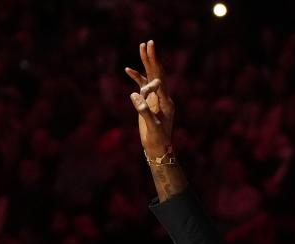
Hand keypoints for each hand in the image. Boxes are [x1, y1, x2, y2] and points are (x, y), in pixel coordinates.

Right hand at [124, 40, 174, 157]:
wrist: (159, 148)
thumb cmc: (158, 140)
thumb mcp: (152, 127)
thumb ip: (144, 112)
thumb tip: (134, 96)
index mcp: (166, 103)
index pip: (160, 82)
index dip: (154, 69)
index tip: (150, 56)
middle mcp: (163, 98)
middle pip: (157, 74)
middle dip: (152, 58)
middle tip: (149, 43)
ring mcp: (156, 98)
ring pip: (150, 76)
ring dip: (146, 62)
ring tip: (143, 46)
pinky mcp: (149, 101)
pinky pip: (142, 86)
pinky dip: (136, 77)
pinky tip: (128, 69)